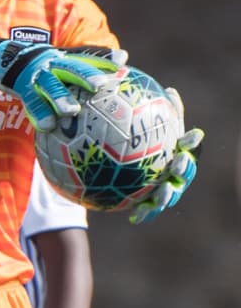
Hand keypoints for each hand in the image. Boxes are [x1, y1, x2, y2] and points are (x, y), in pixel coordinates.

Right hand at [0, 41, 124, 130]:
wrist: (4, 58)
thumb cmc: (42, 65)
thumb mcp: (63, 59)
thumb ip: (90, 60)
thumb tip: (124, 58)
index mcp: (65, 58)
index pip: (87, 57)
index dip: (104, 59)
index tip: (121, 63)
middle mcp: (53, 64)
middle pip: (72, 68)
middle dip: (86, 75)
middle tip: (101, 83)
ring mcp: (37, 76)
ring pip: (50, 86)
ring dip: (60, 98)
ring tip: (70, 111)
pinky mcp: (22, 87)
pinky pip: (32, 102)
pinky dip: (39, 113)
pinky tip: (47, 126)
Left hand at [130, 88, 202, 223]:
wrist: (115, 163)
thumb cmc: (133, 137)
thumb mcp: (141, 121)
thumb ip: (155, 109)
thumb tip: (169, 89)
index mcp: (175, 151)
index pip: (188, 144)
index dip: (192, 140)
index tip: (193, 133)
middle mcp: (174, 170)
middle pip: (185, 170)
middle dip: (185, 168)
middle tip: (178, 163)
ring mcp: (164, 187)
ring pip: (171, 193)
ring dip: (169, 194)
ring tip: (163, 194)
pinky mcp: (148, 202)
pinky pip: (147, 209)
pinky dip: (144, 213)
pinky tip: (134, 218)